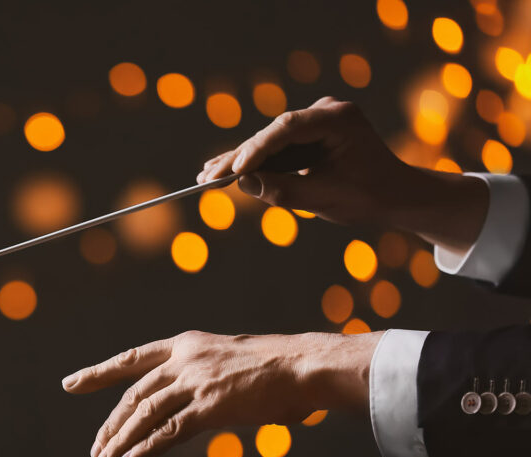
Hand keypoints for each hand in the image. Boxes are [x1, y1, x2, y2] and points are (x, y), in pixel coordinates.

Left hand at [62, 330, 381, 456]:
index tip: (71, 383)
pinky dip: (147, 447)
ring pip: (144, 413)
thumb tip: (188, 402)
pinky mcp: (211, 405)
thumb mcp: (227, 358)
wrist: (305, 364)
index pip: (131, 359)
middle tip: (95, 447)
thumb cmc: (275, 365)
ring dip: (121, 439)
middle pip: (133, 394)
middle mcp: (184, 359)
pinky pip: (169, 431)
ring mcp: (196, 381)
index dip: (98, 373)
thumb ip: (201, 375)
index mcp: (186, 343)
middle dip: (110, 423)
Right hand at [197, 97, 487, 253]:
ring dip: (242, 159)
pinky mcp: (309, 135)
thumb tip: (242, 183)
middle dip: (241, 156)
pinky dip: (256, 162)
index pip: (288, 127)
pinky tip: (225, 170)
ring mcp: (317, 121)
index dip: (257, 148)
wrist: (396, 196)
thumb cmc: (369, 197)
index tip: (234, 170)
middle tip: (208, 175)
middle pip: (274, 133)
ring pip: (271, 141)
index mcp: (339, 119)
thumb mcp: (325, 198)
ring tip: (206, 174)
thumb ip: (284, 191)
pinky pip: (277, 148)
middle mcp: (326, 112)